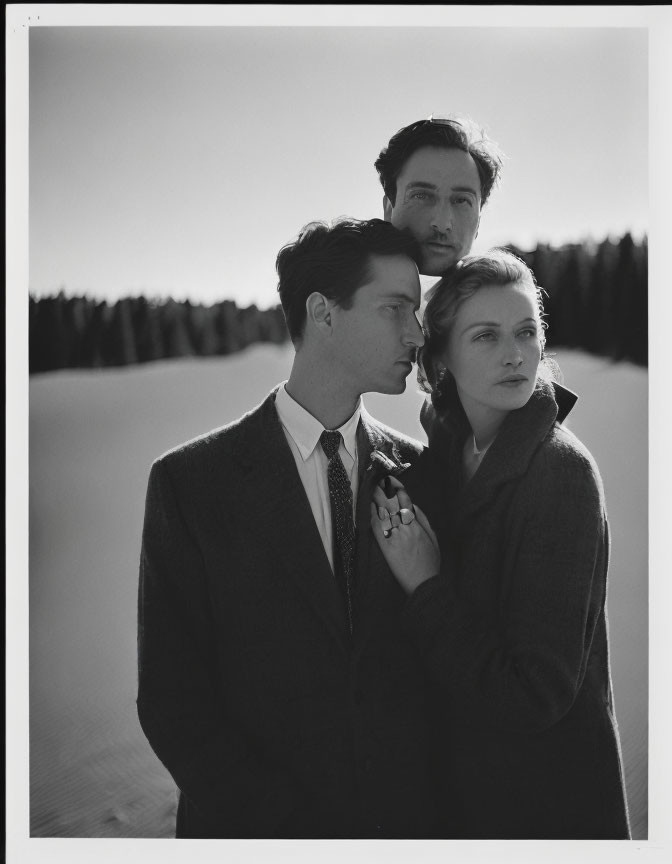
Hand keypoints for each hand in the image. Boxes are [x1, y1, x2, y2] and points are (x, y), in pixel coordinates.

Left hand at [371, 478, 440, 594]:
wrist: (424, 583)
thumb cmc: (430, 561)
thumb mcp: (433, 538)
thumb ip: (423, 520)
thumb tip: (413, 505)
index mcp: (417, 525)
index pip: (405, 501)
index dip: (396, 489)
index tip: (390, 480)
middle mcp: (404, 528)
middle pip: (391, 504)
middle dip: (383, 490)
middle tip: (375, 479)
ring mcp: (394, 537)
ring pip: (383, 513)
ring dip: (376, 500)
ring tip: (371, 488)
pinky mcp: (386, 547)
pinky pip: (377, 528)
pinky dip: (373, 516)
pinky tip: (369, 509)